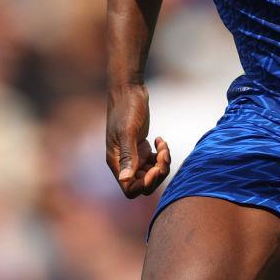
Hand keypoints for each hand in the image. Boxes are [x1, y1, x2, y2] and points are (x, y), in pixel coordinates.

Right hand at [106, 83, 170, 197]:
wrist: (129, 90)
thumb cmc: (126, 108)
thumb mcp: (128, 131)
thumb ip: (128, 155)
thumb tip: (125, 180)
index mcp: (116, 162)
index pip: (130, 189)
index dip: (146, 184)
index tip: (155, 168)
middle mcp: (123, 162)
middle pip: (144, 184)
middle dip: (158, 173)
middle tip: (163, 155)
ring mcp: (133, 155)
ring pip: (151, 173)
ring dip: (162, 163)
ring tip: (163, 146)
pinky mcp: (141, 148)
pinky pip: (154, 162)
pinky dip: (161, 155)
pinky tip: (160, 140)